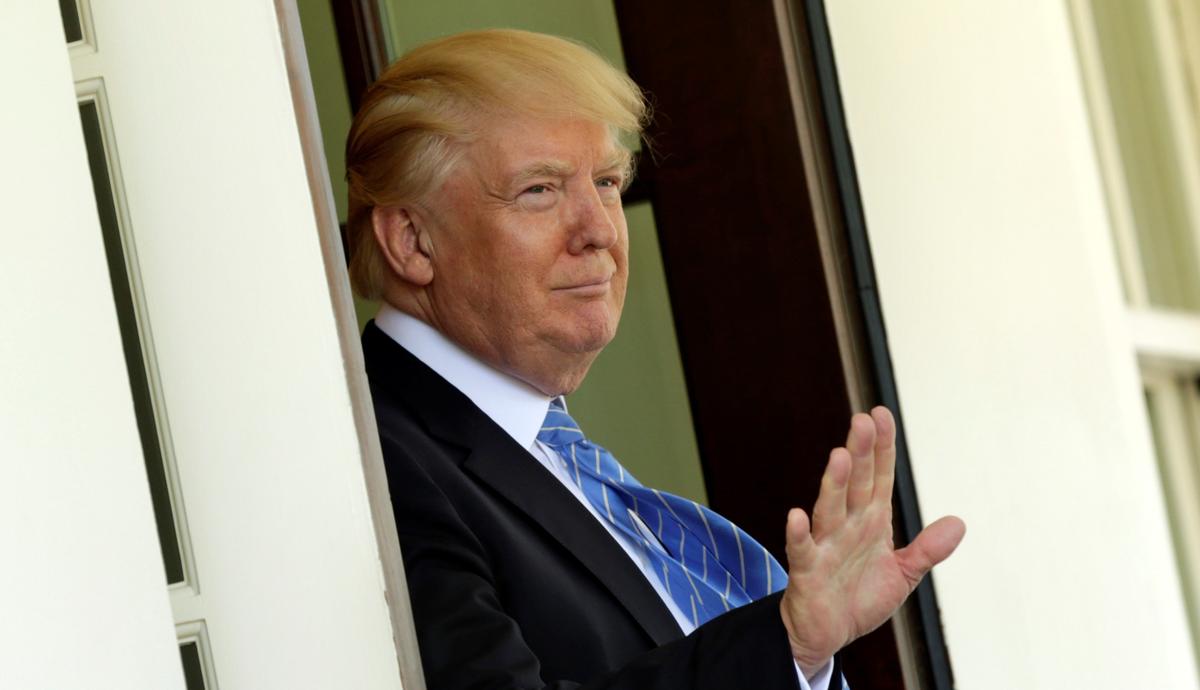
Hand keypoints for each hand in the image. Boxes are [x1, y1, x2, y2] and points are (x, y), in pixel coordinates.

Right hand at [779, 407, 964, 674]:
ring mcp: (826, 546)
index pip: (879, 477)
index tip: (881, 414)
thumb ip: (927, 549)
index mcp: (870, 522)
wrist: (827, 633)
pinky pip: (803, 550)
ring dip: (835, 484)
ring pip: (831, 509)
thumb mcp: (903, 574)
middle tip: (862, 421)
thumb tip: (959, 522)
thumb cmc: (859, 597)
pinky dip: (799, 534)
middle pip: (856, 484)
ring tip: (840, 457)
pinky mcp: (808, 571)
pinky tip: (796, 516)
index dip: (882, 448)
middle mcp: (847, 526)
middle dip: (861, 453)